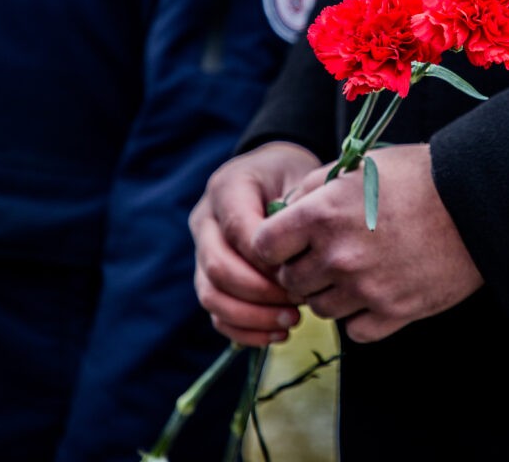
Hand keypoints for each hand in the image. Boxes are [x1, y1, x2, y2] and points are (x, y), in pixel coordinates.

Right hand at [190, 141, 319, 345]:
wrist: (276, 175)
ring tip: (292, 321)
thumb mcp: (302, 179)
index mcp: (227, 187)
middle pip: (218, 267)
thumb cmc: (293, 177)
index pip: (239, 231)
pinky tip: (279, 333)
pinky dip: (245, 331)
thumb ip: (299, 212)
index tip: (306, 270)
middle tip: (301, 301)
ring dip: (253, 317)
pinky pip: (216, 313)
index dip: (270, 258)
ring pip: (211, 295)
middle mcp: (205, 220)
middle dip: (261, 293)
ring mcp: (202, 250)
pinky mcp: (208, 277)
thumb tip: (299, 261)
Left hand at [252, 143, 484, 342]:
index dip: (272, 245)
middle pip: (290, 282)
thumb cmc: (416, 176)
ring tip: (354, 272)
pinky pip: (354, 330)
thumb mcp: (358, 166)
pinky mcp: (394, 312)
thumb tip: (283, 210)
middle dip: (301, 270)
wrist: (475, 202)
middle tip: (325, 256)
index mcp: (322, 214)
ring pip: (320, 309)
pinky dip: (359, 316)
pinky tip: (374, 293)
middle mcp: (337, 255)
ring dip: (330, 294)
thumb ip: (313, 187)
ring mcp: (365, 288)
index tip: (287, 243)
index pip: (263, 247)